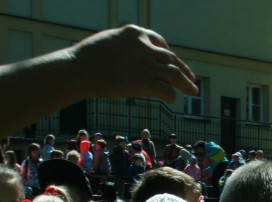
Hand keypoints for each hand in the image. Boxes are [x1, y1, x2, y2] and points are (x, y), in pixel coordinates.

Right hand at [70, 25, 196, 103]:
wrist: (78, 69)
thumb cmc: (85, 58)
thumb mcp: (108, 42)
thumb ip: (124, 47)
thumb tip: (128, 58)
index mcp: (135, 32)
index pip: (159, 42)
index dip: (168, 53)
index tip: (173, 61)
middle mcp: (144, 45)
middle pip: (170, 57)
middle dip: (183, 69)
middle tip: (192, 78)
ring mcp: (145, 63)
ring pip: (174, 72)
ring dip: (186, 82)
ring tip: (193, 90)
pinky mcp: (144, 81)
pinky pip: (165, 89)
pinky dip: (171, 95)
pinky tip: (173, 100)